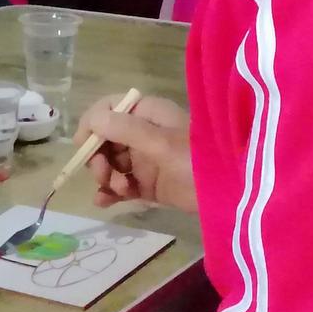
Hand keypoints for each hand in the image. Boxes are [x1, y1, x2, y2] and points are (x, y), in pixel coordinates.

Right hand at [78, 93, 195, 211]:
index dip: (92, 124)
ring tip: (119, 190)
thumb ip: (125, 129)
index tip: (83, 145)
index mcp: (147, 113)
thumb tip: (93, 121)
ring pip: (111, 164)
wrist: (229, 195)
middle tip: (103, 175)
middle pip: (104, 139)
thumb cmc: (196, 160)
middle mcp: (143, 133)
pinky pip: (121, 185)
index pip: (108, 108)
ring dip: (106, 177)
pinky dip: (110, 193)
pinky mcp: (149, 184)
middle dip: (98, 157)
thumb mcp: (161, 142)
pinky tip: (104, 202)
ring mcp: (145, 160)